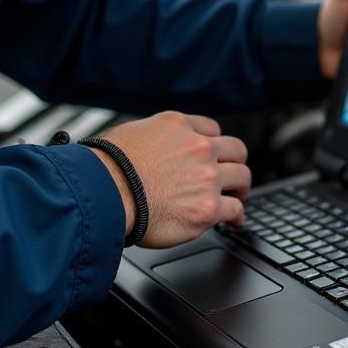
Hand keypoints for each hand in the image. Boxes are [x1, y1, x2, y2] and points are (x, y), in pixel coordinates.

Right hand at [89, 111, 249, 247]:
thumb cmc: (106, 168)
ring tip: (238, 196)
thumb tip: (151, 149)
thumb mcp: (131, 133)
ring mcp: (207, 177)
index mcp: (178, 126)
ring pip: (242, 177)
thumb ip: (153, 138)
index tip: (214, 154)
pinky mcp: (207, 208)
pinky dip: (237, 216)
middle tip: (233, 174)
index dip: (214, 144)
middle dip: (234, 162)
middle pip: (235, 150)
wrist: (105, 193)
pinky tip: (234, 221)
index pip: (211, 129)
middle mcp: (198, 147)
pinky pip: (235, 209)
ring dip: (240, 188)